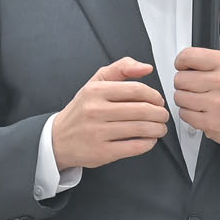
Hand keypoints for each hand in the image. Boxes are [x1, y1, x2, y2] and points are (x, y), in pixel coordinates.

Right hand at [51, 57, 169, 168]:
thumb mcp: (95, 82)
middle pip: (143, 110)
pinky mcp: (102, 152)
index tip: (158, 100)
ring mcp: (98, 133)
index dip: (154, 95)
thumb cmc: (81, 110)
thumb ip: (121, 69)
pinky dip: (149, 143)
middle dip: (160, 114)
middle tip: (162, 115)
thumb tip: (146, 67)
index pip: (136, 89)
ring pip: (142, 129)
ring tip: (160, 128)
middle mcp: (96, 111)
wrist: (57, 139)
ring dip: (158, 128)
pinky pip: (135, 147)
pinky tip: (149, 139)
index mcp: (96, 91)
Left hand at [174, 3, 219, 148]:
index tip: (190, 67)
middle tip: (198, 84)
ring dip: (187, 98)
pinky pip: (185, 115)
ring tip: (201, 97)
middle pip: (180, 79)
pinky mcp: (211, 122)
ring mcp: (216, 104)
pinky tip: (203, 110)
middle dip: (185, 82)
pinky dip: (190, 114)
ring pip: (180, 97)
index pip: (186, 57)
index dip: (183, 62)